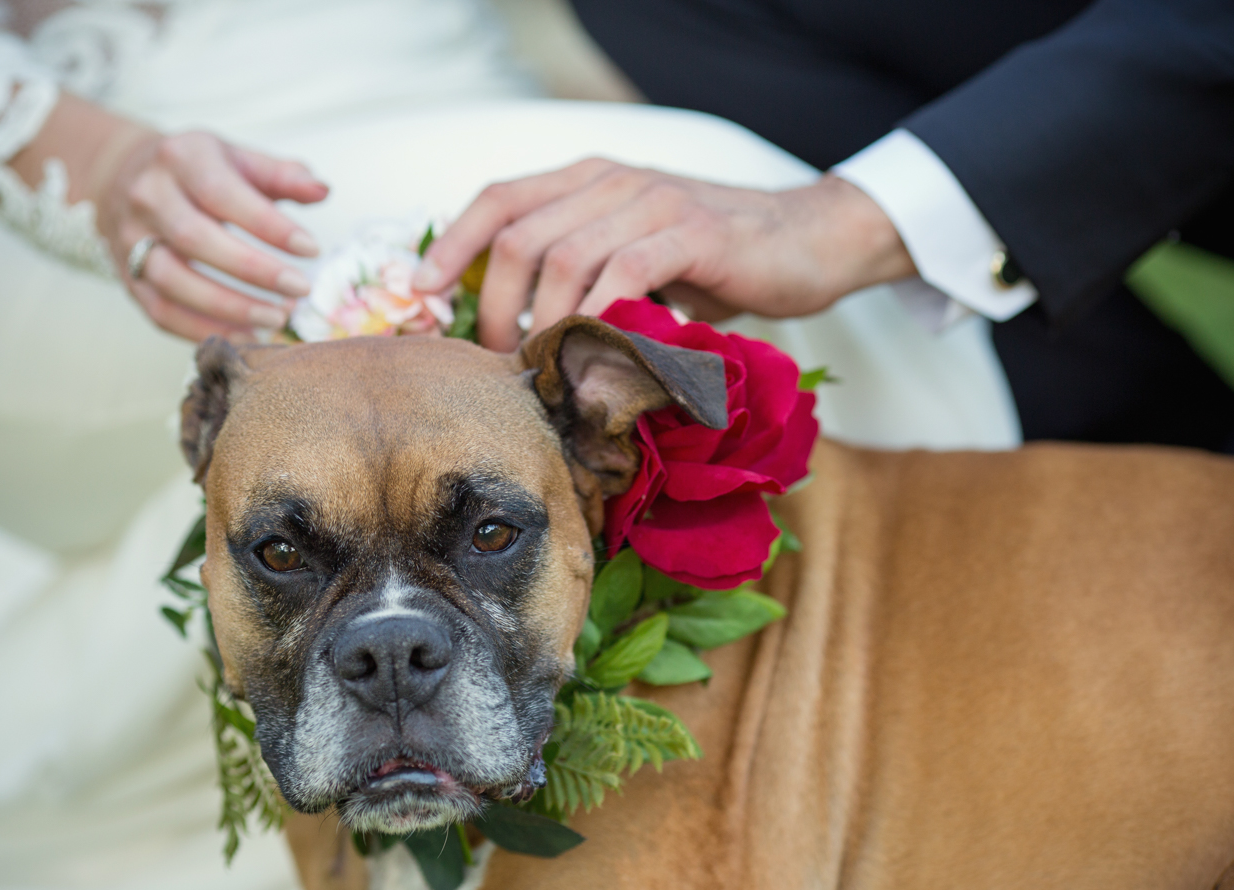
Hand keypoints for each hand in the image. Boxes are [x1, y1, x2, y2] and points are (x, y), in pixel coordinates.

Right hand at [92, 123, 328, 342]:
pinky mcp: (128, 276)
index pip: (222, 194)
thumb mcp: (238, 158)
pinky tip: (245, 335)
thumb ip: (282, 175)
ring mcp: (131, 239)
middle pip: (196, 240)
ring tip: (276, 318)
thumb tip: (323, 191)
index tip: (311, 249)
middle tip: (300, 290)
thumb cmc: (198, 171)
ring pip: (173, 281)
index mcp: (181, 158)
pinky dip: (203, 330)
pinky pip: (161, 312)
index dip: (268, 225)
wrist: (123, 175)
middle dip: (254, 270)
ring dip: (228, 308)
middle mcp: (149, 197)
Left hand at [413, 158, 916, 351]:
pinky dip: (598, 316)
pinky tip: (593, 350)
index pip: (500, 199)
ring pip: (565, 256)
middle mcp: (612, 180)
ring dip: (540, 319)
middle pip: (519, 235)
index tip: (423, 291)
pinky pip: (624, 272)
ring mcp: (652, 202)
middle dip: (492, 305)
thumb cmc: (716, 263)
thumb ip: (585, 277)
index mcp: (589, 180)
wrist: (810, 242)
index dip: (452, 243)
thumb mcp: (637, 261)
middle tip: (493, 360)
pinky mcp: (693, 233)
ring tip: (539, 365)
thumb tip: (521, 336)